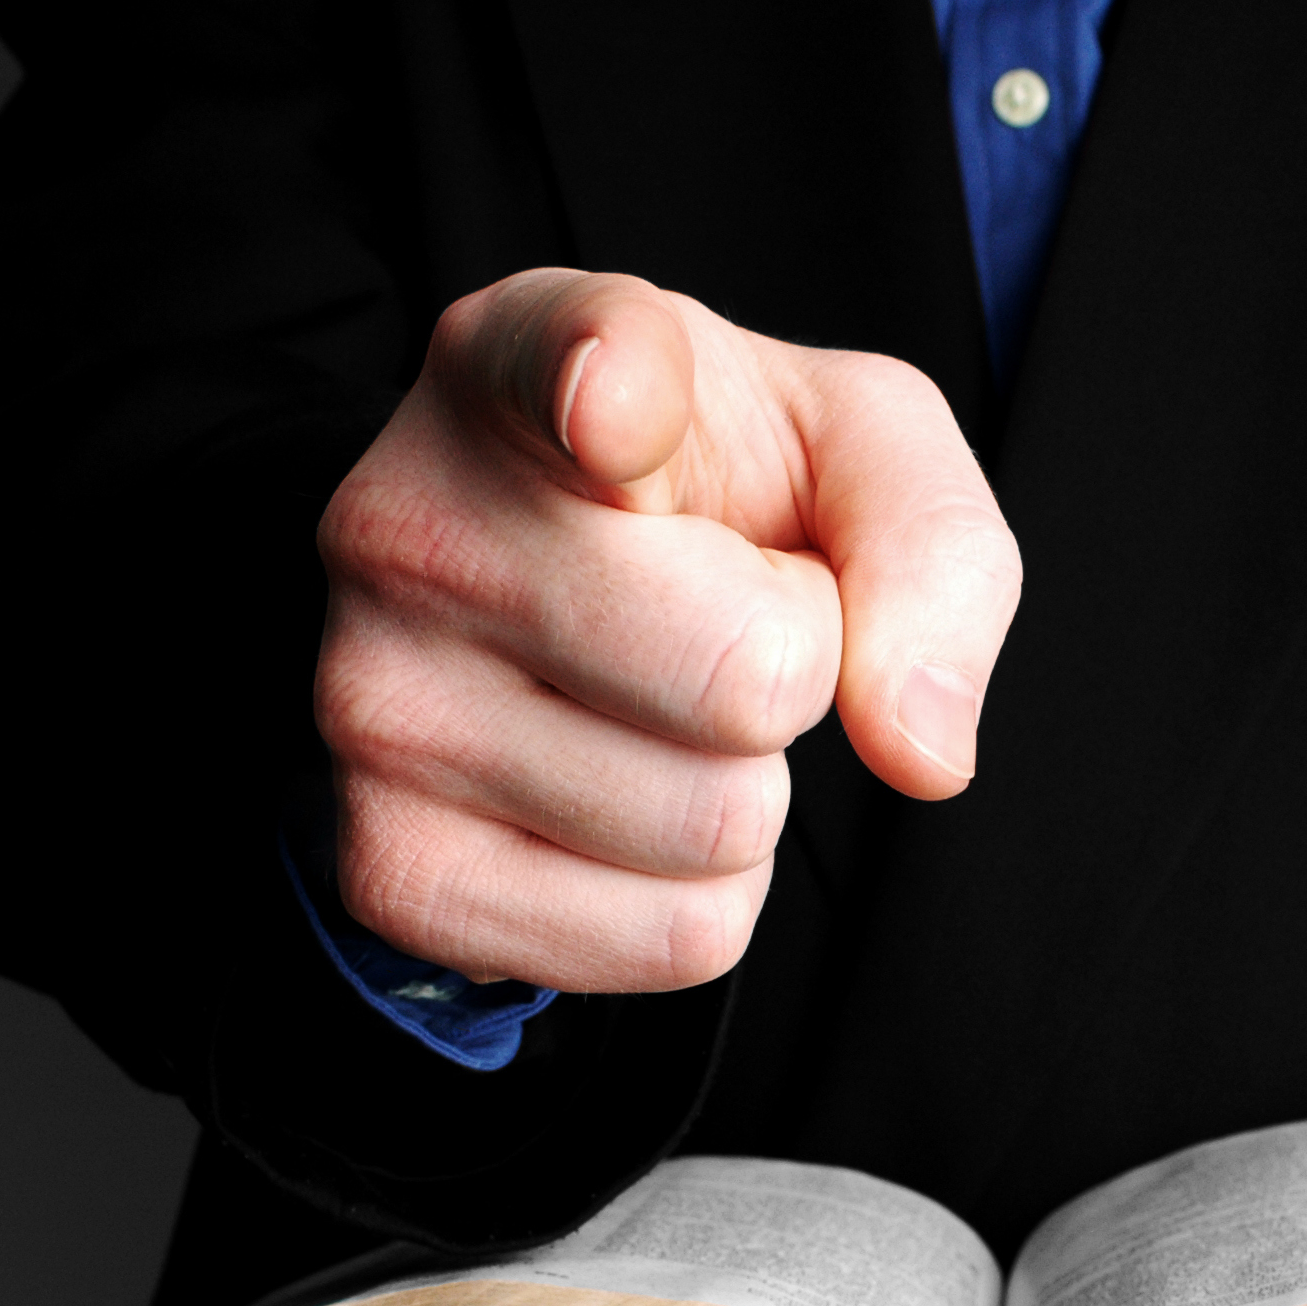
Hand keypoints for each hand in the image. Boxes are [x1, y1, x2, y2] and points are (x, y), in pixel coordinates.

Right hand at [312, 269, 1020, 989]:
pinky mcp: (395, 870)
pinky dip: (703, 902)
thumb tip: (920, 748)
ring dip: (747, 793)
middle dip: (797, 673)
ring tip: (664, 708)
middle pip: (749, 677)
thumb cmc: (705, 504)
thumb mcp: (850, 452)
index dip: (612, 389)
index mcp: (523, 362)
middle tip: (723, 621)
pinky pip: (673, 943)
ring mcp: (375, 706)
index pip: (574, 366)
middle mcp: (411, 524)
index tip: (615, 406)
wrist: (539, 612)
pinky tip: (627, 803)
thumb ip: (930, 549)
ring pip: (716, 830)